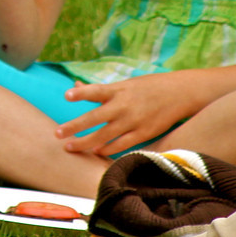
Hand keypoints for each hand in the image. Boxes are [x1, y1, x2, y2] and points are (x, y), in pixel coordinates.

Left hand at [55, 72, 209, 156]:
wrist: (179, 93)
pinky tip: (95, 152)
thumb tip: (75, 85)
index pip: (97, 90)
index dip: (82, 93)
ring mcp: (134, 121)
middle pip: (96, 117)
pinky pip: (122, 144)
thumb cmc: (146, 87)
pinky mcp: (143, 133)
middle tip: (57, 133)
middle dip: (75, 126)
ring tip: (69, 147)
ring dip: (86, 143)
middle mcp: (124, 105)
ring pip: (105, 135)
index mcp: (119, 90)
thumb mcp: (124, 84)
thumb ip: (99, 90)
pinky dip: (108, 149)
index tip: (67, 95)